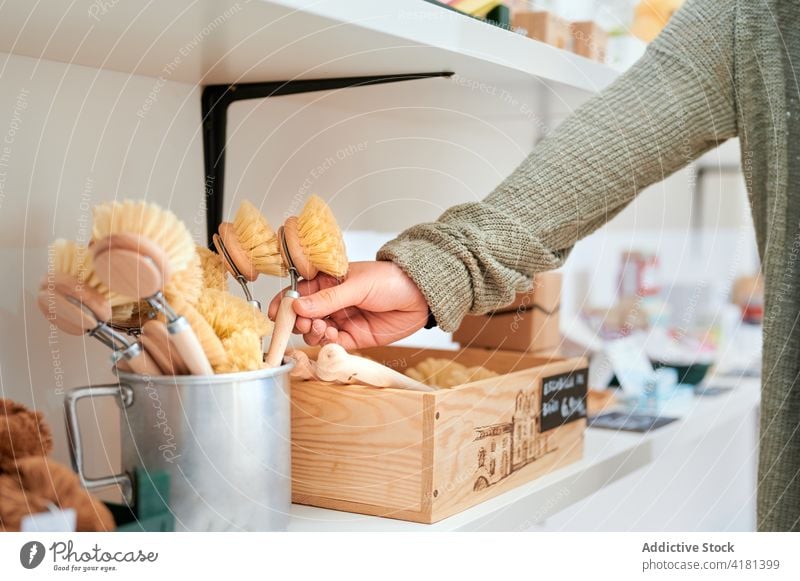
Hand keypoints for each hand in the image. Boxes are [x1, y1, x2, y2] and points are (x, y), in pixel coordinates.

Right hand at [267, 261, 428, 348]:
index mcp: (329, 281)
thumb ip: (328, 298)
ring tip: (320, 327)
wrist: (420, 296)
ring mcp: (341, 320)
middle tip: (304, 322)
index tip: (277, 313)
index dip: (285, 303)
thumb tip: (298, 305)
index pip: (299, 292)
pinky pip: (332, 343)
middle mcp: (332, 302)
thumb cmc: (391, 279)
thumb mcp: (357, 284)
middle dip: (299, 320)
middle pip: (303, 315)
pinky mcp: (353, 337)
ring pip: (315, 331)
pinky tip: (331, 335)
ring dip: (312, 332)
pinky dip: (327, 342)